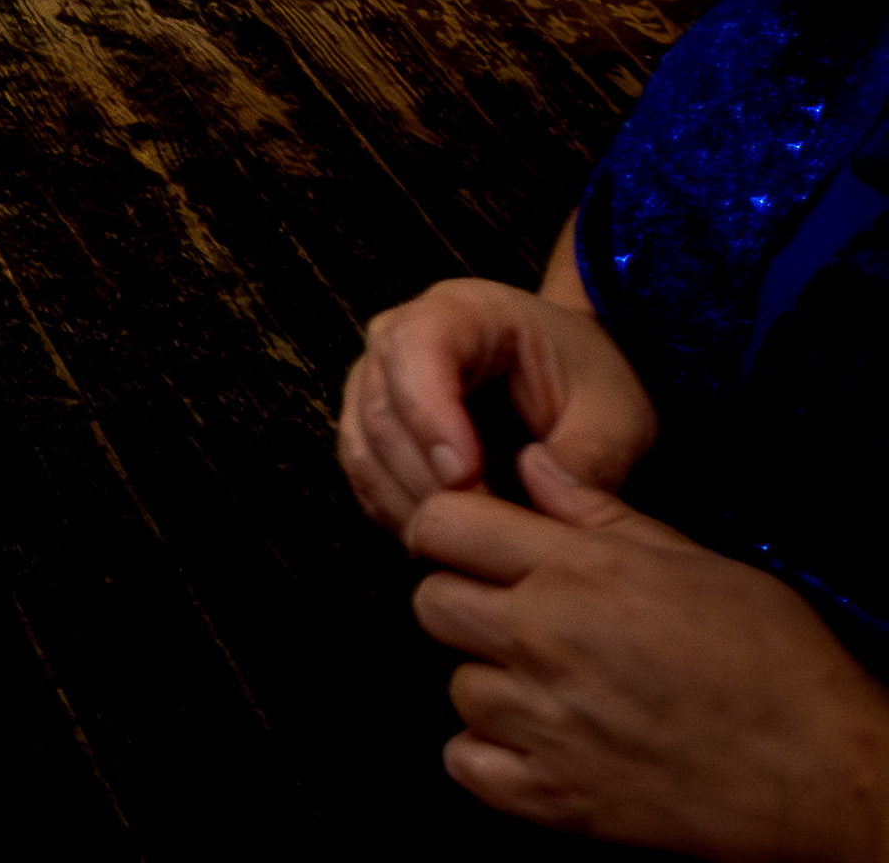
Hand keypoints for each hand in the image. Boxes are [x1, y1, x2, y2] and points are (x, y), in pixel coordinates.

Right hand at [346, 276, 658, 536]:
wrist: (571, 379)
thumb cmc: (590, 383)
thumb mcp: (617, 415)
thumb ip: (588, 454)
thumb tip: (545, 492)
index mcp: (464, 310)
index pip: (418, 345)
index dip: (430, 411)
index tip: (467, 475)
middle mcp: (400, 336)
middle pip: (381, 404)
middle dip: (422, 474)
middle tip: (476, 526)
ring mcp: (376, 380)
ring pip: (361, 444)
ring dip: (406, 499)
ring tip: (465, 536)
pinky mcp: (370, 425)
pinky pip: (361, 472)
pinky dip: (394, 509)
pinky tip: (442, 533)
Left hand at [410, 451, 888, 855]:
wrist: (828, 774)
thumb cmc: (780, 666)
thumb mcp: (697, 562)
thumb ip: (598, 511)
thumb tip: (532, 462)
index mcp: (580, 573)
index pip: (442, 524)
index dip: (448, 529)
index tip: (471, 544)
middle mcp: (547, 641)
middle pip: (431, 603)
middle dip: (465, 603)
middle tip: (519, 619)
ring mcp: (546, 722)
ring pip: (457, 686)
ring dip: (493, 685)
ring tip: (558, 689)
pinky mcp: (555, 795)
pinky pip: (465, 762)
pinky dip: (492, 756)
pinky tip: (543, 741)